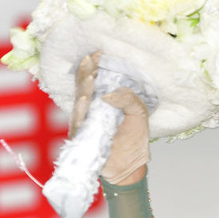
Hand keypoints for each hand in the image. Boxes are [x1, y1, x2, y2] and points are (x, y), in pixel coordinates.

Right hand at [72, 52, 149, 184]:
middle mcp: (90, 109)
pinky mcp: (82, 137)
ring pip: (80, 102)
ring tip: (90, 77)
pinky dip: (82, 111)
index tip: (99, 53)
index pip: (94, 79)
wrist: (131, 164)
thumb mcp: (139, 113)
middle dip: (85, 72)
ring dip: (84, 88)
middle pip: (83, 87)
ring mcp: (84, 122)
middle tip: (90, 58)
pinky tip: (85, 100)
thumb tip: (110, 94)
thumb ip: (129, 99)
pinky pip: (80, 122)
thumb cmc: (133, 137)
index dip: (94, 66)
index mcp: (102, 101)